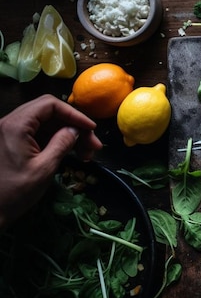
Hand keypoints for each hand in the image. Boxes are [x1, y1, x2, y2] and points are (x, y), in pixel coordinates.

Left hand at [0, 94, 102, 227]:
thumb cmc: (14, 192)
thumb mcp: (44, 168)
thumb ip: (61, 144)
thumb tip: (75, 130)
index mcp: (15, 125)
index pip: (49, 105)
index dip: (74, 114)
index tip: (91, 129)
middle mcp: (11, 123)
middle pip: (49, 113)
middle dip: (74, 126)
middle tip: (94, 146)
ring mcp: (11, 133)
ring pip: (47, 124)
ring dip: (69, 135)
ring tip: (86, 154)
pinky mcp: (14, 143)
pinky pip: (40, 134)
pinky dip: (57, 141)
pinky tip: (72, 154)